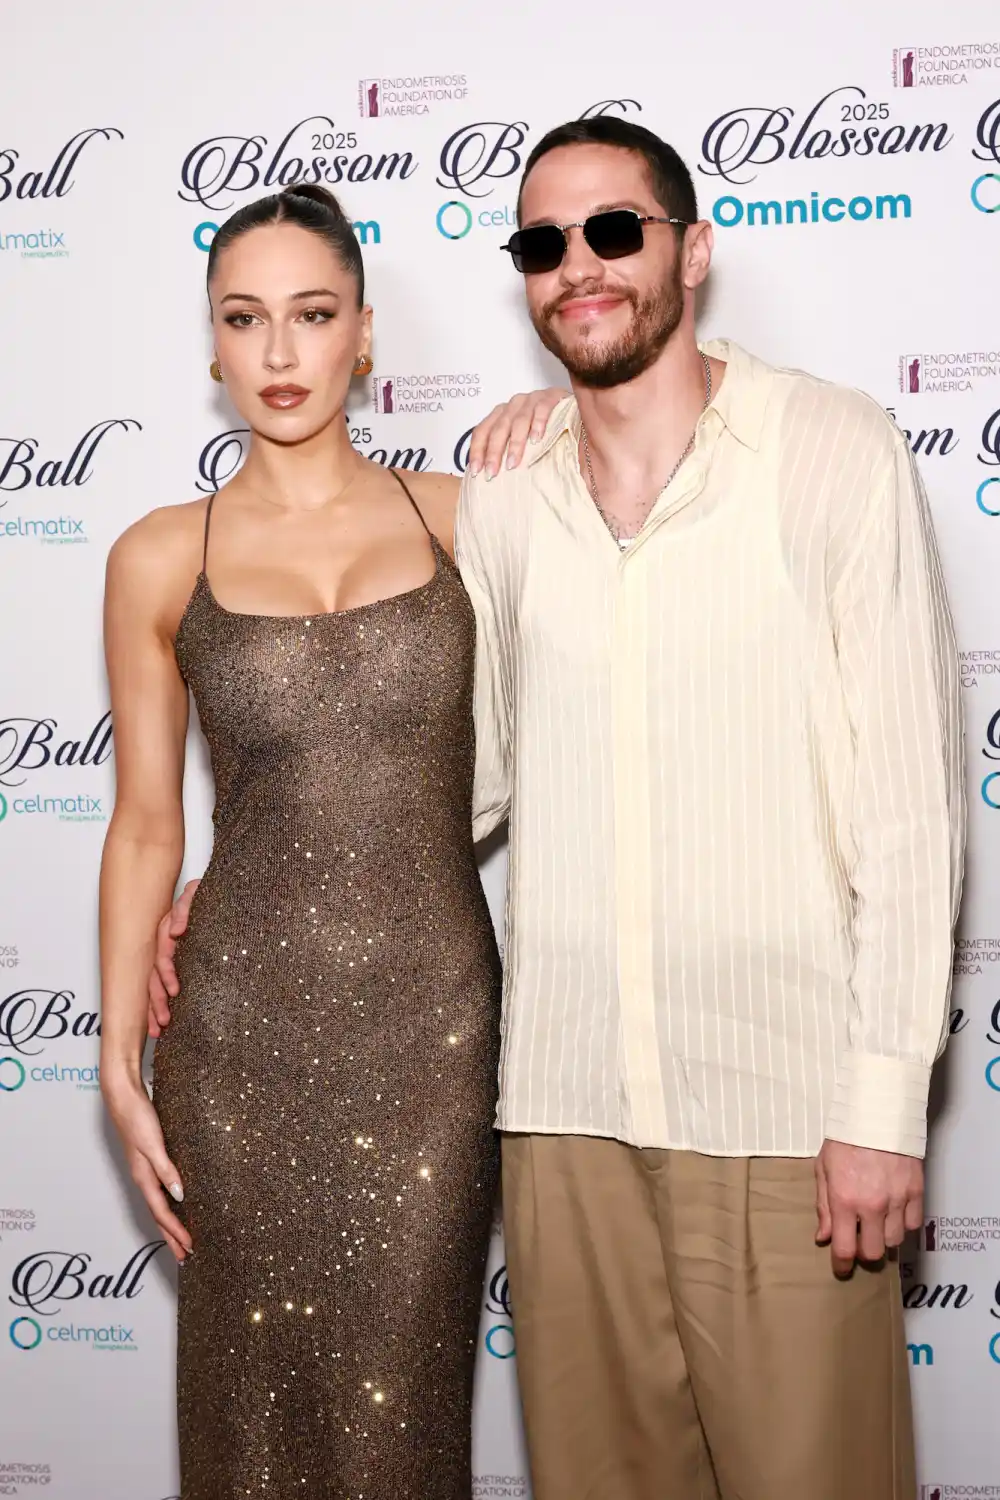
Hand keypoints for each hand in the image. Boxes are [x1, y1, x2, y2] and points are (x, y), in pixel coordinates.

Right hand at [103, 1079, 192, 1261]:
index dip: (176, 1232)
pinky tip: (177, 1201)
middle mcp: (144, 1177)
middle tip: (185, 1256)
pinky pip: (159, 1188)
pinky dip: (169, 1202)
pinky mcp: (149, 1159)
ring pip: (159, 1203)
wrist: (122, 1096)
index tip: (189, 1249)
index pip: (162, 1212)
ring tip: (181, 1238)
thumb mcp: (153, 1144)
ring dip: (170, 1223)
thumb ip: (165, 1169)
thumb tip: (178, 1196)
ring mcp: (145, 1169)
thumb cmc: (136, 1117)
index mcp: (144, 1177)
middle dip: (171, 1236)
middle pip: (159, 1214)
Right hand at [146, 878, 199, 1037]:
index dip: (167, 974)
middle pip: (155, 978)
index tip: (176, 990)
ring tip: (159, 1029)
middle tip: (165, 1019)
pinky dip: (158, 1008)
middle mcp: (165, 949)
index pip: (163, 957)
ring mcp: (169, 960)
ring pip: (155, 988)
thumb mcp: (196, 894)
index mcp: (168, 934)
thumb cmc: (204, 897)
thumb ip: (185, 907)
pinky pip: (163, 990)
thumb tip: (175, 931)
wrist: (213, 898)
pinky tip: (159, 1028)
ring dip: (154, 1009)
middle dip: (158, 1000)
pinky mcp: (177, 969)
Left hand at [468, 387, 568, 478]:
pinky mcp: (551, 397)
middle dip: (494, 452)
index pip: (482, 430)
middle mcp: (514, 405)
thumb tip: (492, 478)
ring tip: (513, 463)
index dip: (477, 451)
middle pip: (498, 428)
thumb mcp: (523, 442)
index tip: (477, 471)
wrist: (573, 410)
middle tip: (492, 472)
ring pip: (518, 420)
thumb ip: (508, 453)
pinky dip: (537, 423)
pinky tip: (536, 439)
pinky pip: (541, 408)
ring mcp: (532, 399)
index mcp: (502, 414)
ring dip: (515, 443)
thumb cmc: (546, 431)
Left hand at [814, 1139, 923, 1274]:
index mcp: (845, 1200)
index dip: (842, 1266)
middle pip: (874, 1253)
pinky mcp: (917, 1191)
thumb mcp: (823, 1169)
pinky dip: (904, 1225)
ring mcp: (898, 1200)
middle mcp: (873, 1205)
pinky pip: (914, 1224)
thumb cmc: (845, 1138)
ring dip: (884, 1238)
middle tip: (860, 1242)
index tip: (841, 1269)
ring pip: (895, 1241)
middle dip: (864, 1253)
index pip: (845, 1249)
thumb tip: (823, 1237)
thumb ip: (824, 1206)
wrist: (878, 1112)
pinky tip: (894, 1214)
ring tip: (876, 1225)